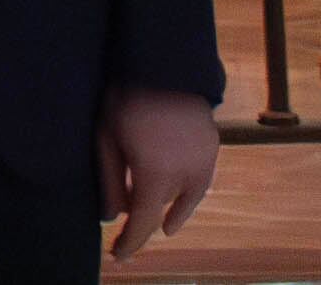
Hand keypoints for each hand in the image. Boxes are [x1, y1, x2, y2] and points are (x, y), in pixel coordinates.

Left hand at [98, 88, 218, 257]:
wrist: (165, 64)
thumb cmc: (127, 99)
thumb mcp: (107, 140)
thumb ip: (110, 181)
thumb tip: (112, 217)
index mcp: (157, 177)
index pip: (143, 224)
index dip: (131, 243)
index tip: (119, 255)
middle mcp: (186, 177)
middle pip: (162, 211)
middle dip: (144, 221)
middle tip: (127, 234)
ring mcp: (204, 163)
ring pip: (184, 199)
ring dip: (167, 209)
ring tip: (156, 223)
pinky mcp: (213, 149)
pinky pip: (199, 182)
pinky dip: (187, 194)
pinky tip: (178, 198)